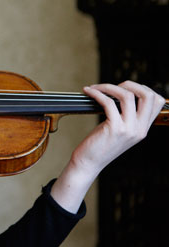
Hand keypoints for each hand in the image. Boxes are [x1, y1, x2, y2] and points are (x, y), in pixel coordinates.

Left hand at [51, 81, 163, 212]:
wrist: (88, 163)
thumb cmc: (99, 144)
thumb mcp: (119, 130)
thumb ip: (126, 116)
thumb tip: (122, 92)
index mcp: (143, 128)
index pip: (157, 101)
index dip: (142, 88)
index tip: (124, 87)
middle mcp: (140, 129)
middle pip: (148, 95)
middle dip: (130, 84)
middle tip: (112, 86)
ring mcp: (128, 129)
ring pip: (128, 96)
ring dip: (109, 87)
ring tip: (96, 88)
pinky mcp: (114, 129)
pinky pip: (108, 102)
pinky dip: (97, 93)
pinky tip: (88, 92)